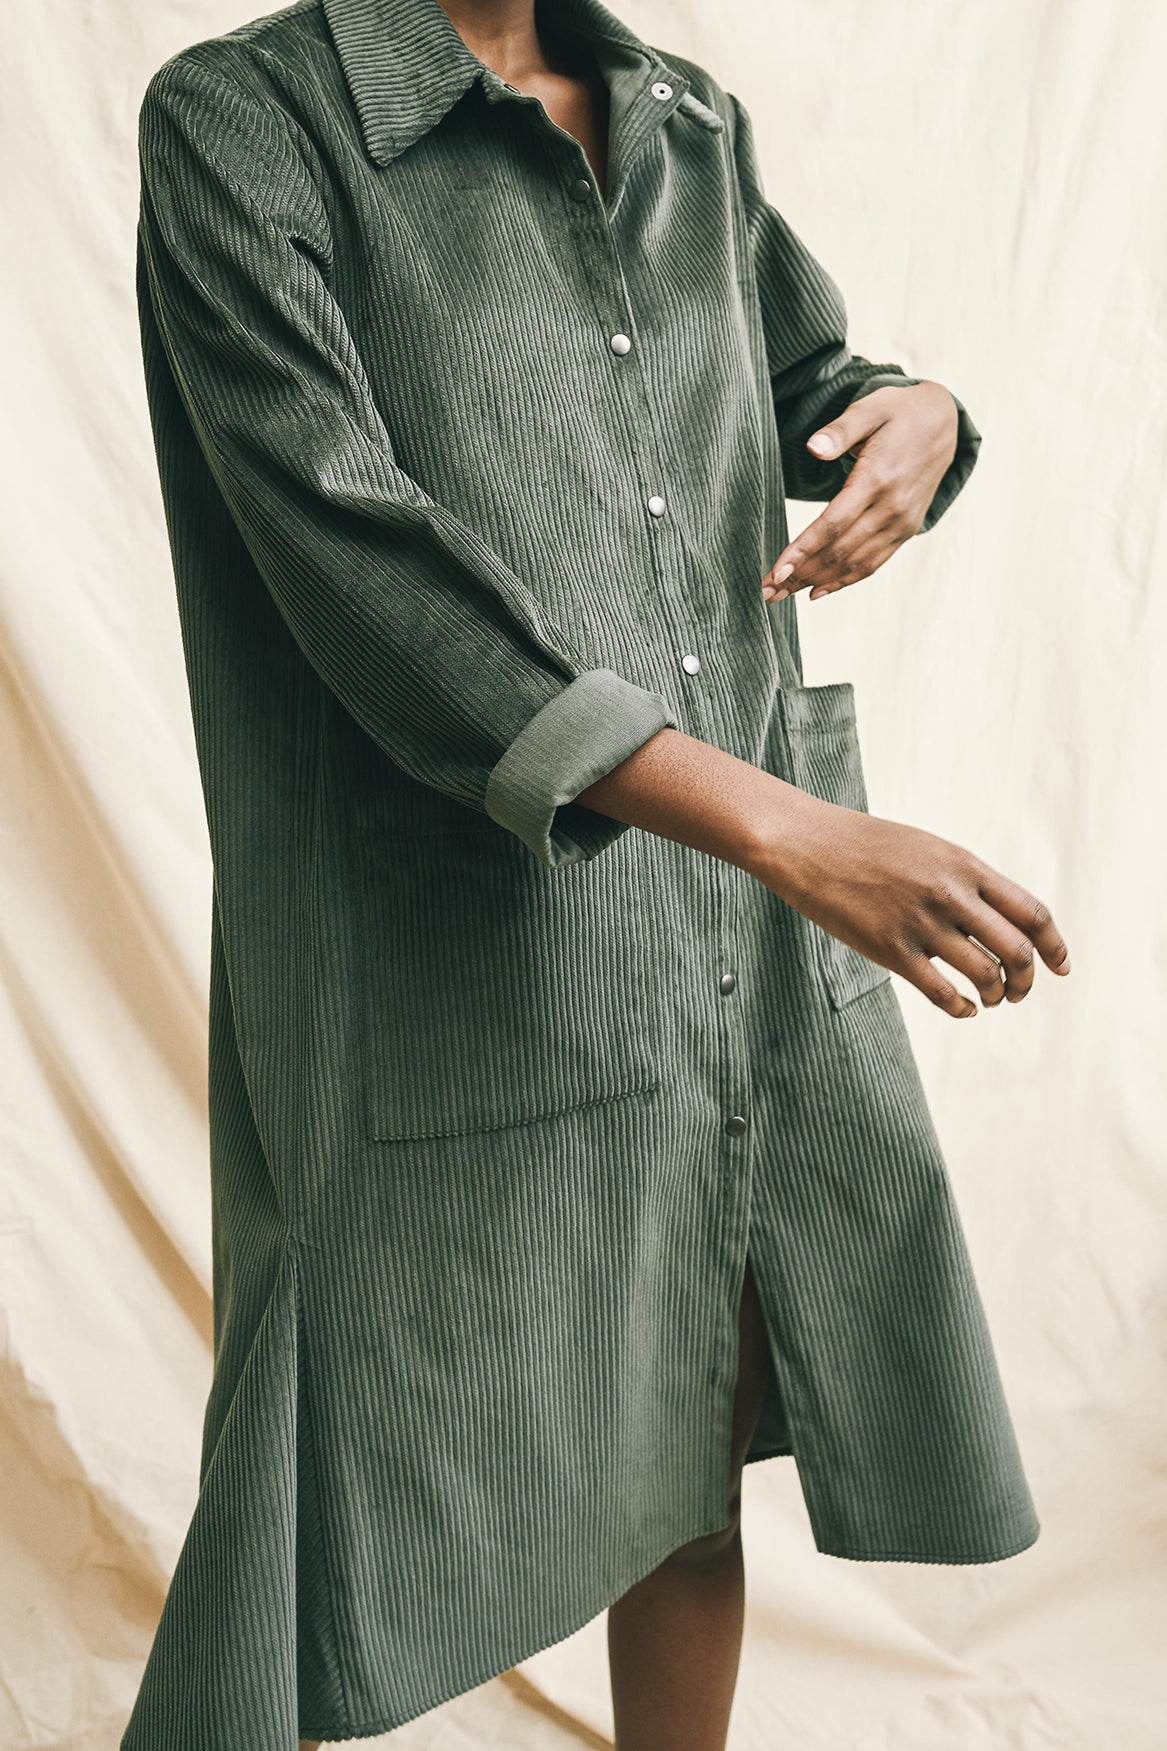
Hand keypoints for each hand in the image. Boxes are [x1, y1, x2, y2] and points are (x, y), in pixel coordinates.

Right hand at [753, 791, 1071, 1017]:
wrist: (806, 844)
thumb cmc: (866, 846)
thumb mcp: (928, 849)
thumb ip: (965, 880)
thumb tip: (1000, 918)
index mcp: (965, 865)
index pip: (1033, 913)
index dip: (1055, 947)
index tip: (1061, 968)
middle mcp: (950, 894)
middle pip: (1017, 950)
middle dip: (1028, 980)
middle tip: (1020, 991)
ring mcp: (920, 923)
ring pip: (985, 975)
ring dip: (997, 996)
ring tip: (990, 999)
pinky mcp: (890, 950)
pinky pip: (943, 993)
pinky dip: (963, 1008)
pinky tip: (964, 1008)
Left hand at [762, 381, 959, 602]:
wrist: (944, 422)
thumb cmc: (899, 412)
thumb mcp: (871, 407)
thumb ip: (841, 430)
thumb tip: (814, 447)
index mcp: (877, 478)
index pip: (832, 524)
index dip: (802, 550)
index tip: (776, 571)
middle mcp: (892, 507)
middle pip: (839, 551)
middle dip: (800, 574)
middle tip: (767, 592)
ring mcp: (901, 522)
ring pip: (854, 563)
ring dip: (816, 582)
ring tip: (783, 594)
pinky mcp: (906, 529)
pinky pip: (874, 563)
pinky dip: (845, 581)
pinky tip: (818, 591)